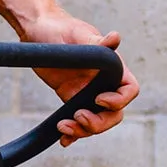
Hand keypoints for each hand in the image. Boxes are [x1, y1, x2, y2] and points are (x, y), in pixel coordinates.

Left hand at [17, 15, 138, 140]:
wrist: (37, 30)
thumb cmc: (60, 27)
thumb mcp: (78, 34)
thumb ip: (97, 42)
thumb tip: (115, 37)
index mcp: (112, 67)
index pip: (129, 89)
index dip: (119, 100)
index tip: (98, 98)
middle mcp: (103, 82)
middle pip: (114, 113)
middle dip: (99, 122)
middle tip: (78, 116)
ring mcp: (88, 93)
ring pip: (96, 121)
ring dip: (83, 130)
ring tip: (63, 126)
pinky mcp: (72, 99)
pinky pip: (78, 122)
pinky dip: (73, 134)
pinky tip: (63, 138)